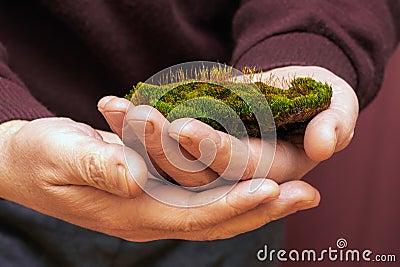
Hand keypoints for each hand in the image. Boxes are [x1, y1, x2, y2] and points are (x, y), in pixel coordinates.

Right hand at [0, 117, 319, 240]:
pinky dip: (232, 186)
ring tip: (297, 187)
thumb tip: (132, 176)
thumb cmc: (37, 156)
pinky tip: (258, 177)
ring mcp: (153, 204)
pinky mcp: (153, 189)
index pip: (193, 215)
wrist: (23, 161)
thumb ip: (95, 166)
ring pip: (214, 208)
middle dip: (262, 207)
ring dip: (256, 198)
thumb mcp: (59, 154)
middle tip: (309, 193)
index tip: (274, 191)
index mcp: (131, 212)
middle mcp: (149, 214)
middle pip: (215, 217)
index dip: (234, 204)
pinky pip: (201, 192)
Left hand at [99, 66, 357, 184]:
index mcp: (274, 174)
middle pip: (194, 171)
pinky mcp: (193, 152)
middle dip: (164, 145)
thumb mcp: (338, 106)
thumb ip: (336, 123)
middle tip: (138, 115)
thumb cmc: (326, 100)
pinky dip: (136, 125)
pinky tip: (113, 105)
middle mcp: (238, 180)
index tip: (182, 127)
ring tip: (115, 107)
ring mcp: (211, 167)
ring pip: (169, 161)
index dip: (213, 149)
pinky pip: (160, 142)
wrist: (302, 93)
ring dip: (140, 135)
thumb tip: (326, 144)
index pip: (239, 169)